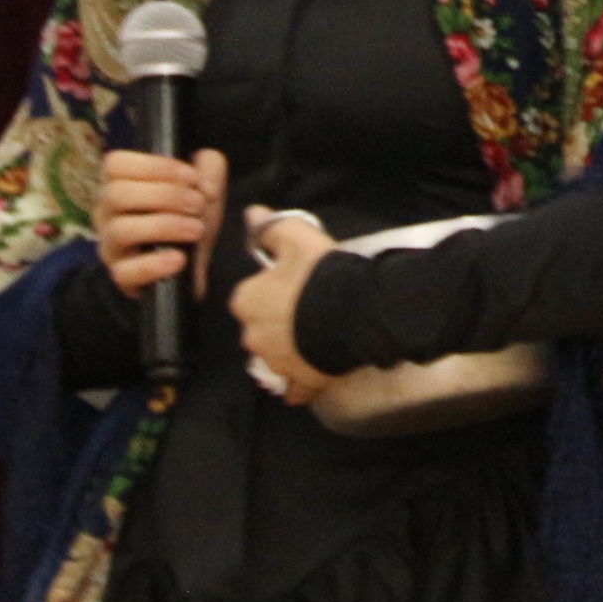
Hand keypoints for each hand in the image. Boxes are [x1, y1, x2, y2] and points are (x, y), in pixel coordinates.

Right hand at [98, 147, 228, 301]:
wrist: (192, 265)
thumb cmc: (187, 218)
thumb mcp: (203, 189)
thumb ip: (210, 167)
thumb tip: (204, 169)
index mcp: (121, 185)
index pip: (115, 164)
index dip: (154, 165)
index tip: (191, 177)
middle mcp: (108, 214)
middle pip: (118, 194)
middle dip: (166, 195)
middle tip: (198, 204)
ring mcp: (111, 247)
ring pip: (120, 230)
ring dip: (165, 226)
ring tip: (196, 229)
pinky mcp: (121, 277)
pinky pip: (125, 272)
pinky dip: (154, 265)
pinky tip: (180, 259)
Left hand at [228, 213, 336, 405]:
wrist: (356, 312)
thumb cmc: (322, 273)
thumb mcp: (297, 237)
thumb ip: (270, 228)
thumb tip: (251, 214)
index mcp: (246, 301)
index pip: (250, 294)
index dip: (272, 287)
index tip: (294, 281)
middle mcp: (253, 336)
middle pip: (261, 327)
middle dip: (278, 320)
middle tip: (308, 305)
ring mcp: (276, 363)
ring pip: (276, 356)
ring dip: (290, 348)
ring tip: (318, 333)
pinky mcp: (300, 382)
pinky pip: (295, 387)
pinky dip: (300, 383)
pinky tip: (314, 370)